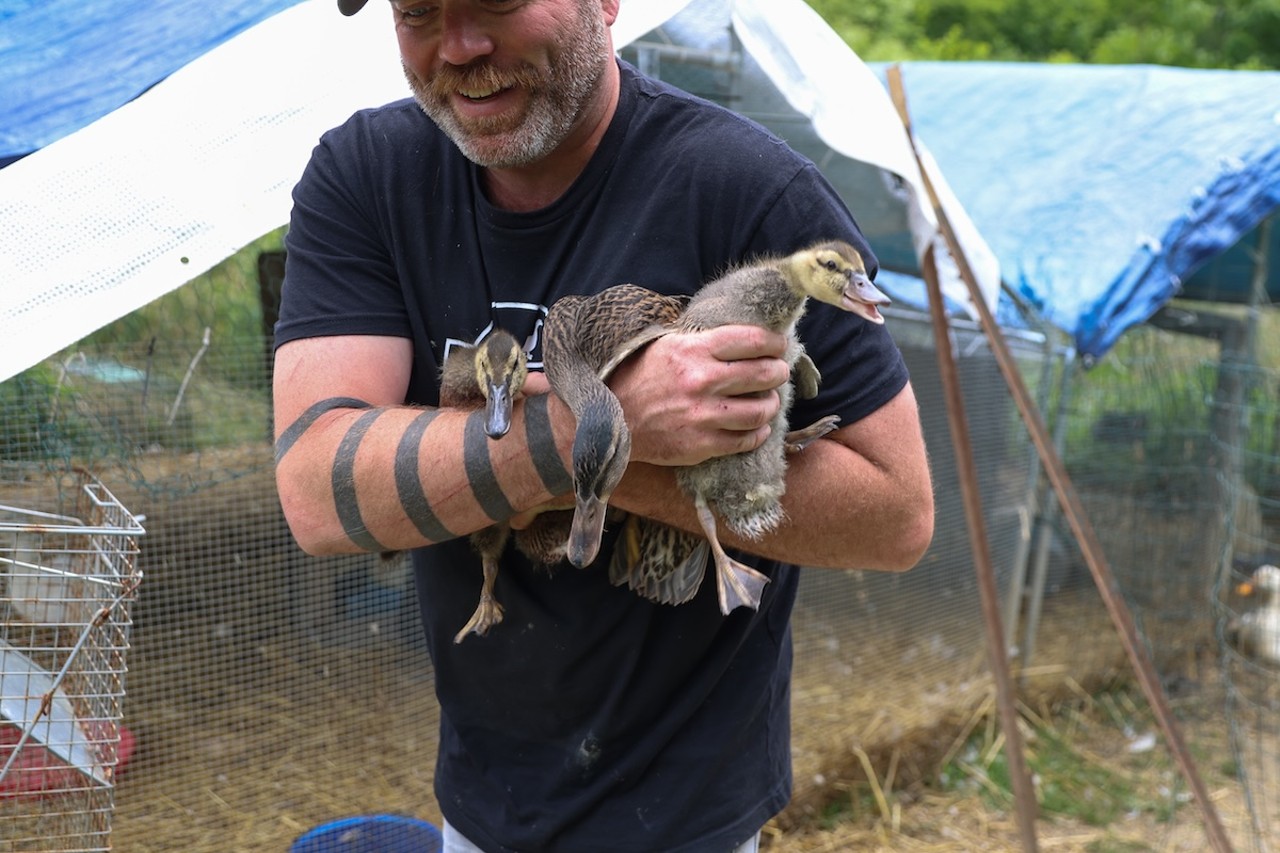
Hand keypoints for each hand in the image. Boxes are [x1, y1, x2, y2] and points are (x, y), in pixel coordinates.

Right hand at [608, 325, 789, 466]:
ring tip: (768, 400)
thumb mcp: (666, 344)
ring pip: (761, 410)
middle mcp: (701, 381)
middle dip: (779, 372)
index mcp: (693, 349)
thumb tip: (743, 332)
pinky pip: (746, 440)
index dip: (775, 342)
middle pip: (764, 374)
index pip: (753, 340)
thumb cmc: (639, 376)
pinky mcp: (700, 445)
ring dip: (771, 404)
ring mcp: (702, 415)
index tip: (779, 345)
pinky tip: (756, 426)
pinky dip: (758, 433)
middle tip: (778, 372)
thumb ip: (702, 338)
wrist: (610, 419)